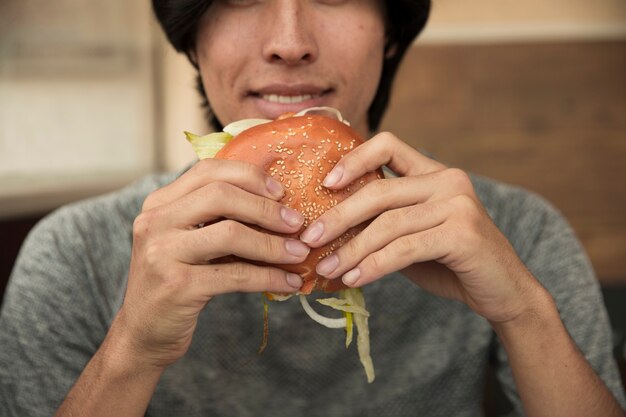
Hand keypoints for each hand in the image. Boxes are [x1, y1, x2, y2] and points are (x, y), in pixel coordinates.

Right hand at [116, 159, 309, 367]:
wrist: (144, 333)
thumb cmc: (177, 281)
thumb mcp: (189, 242)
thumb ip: (218, 219)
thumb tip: (279, 206)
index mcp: (159, 203)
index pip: (208, 170)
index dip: (250, 176)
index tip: (281, 192)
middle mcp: (155, 221)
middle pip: (221, 195)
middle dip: (266, 208)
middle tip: (297, 222)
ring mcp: (163, 253)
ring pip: (230, 233)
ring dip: (273, 244)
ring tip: (299, 252)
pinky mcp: (177, 286)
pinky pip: (235, 275)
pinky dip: (268, 277)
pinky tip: (289, 282)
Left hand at [300, 132, 541, 323]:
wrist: (503, 291)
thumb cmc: (451, 263)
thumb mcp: (413, 234)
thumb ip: (383, 222)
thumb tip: (328, 227)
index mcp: (434, 173)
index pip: (389, 144)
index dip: (354, 159)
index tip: (325, 184)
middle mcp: (448, 180)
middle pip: (379, 190)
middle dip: (338, 216)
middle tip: (309, 239)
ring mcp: (458, 204)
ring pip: (388, 223)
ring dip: (351, 249)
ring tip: (326, 268)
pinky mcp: (463, 234)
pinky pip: (405, 248)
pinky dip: (374, 265)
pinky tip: (354, 279)